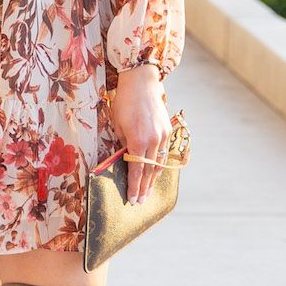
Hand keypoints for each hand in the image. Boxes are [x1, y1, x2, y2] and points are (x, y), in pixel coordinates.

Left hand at [110, 66, 170, 204]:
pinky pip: (164, 153)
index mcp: (137, 140)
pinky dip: (159, 165)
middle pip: (149, 171)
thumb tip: (127, 159)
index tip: (133, 200)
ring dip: (153, 179)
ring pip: (159, 163)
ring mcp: (163, 136)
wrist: (142, 83)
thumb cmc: (124, 102)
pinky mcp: (167, 131)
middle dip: (145, 187)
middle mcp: (153, 140)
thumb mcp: (118, 125)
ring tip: (148, 191)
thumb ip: (124, 145)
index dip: (135, 187)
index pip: (136, 170)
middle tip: (141, 201)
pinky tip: (154, 173)